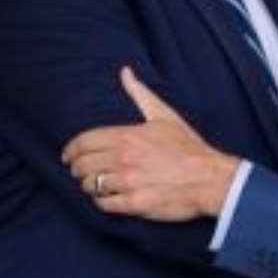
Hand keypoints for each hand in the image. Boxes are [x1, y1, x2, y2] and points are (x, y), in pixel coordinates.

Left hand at [61, 66, 238, 220]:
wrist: (210, 178)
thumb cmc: (188, 147)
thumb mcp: (164, 115)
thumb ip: (140, 94)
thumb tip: (125, 72)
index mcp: (127, 136)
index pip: (83, 142)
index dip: (70, 150)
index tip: (68, 156)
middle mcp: (123, 159)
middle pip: (81, 165)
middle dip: (76, 168)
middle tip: (80, 171)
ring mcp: (127, 183)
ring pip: (89, 185)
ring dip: (88, 185)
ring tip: (95, 184)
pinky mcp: (134, 204)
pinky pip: (102, 205)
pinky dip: (101, 201)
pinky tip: (107, 198)